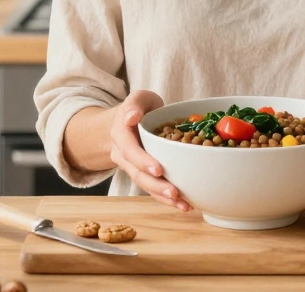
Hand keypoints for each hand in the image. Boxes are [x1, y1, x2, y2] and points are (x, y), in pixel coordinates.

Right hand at [109, 90, 191, 211]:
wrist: (129, 121)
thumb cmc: (139, 108)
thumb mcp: (138, 98)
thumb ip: (135, 104)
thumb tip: (131, 118)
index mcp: (120, 133)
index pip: (129, 149)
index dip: (142, 160)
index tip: (158, 169)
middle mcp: (122, 154)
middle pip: (136, 173)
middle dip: (156, 185)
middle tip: (174, 192)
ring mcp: (131, 167)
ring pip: (145, 184)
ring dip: (163, 196)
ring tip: (183, 205)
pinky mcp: (142, 175)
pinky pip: (152, 189)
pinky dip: (166, 198)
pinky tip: (184, 205)